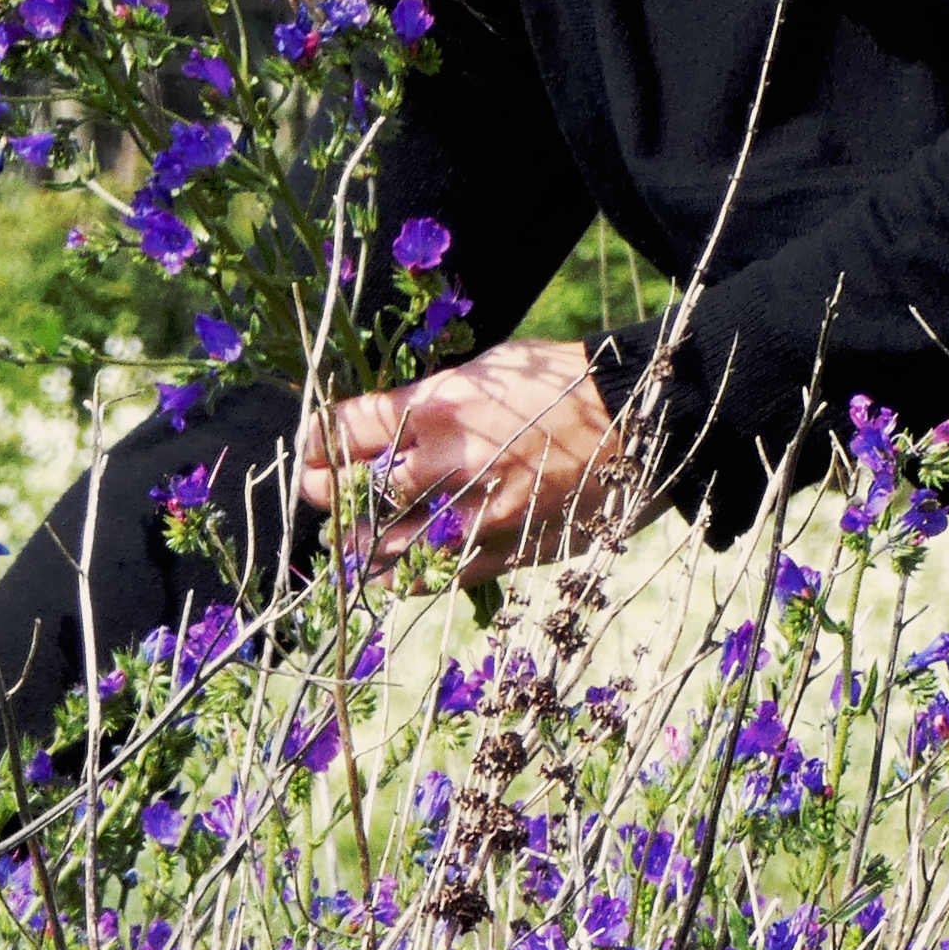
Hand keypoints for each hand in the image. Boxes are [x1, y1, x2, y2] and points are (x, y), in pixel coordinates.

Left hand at [296, 339, 630, 583]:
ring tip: (345, 542)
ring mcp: (476, 513)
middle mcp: (449, 462)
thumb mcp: (488, 371)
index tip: (309, 450)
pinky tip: (388, 575)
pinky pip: (437, 576)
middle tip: (316, 494)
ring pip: (388, 544)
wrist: (639, 420)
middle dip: (325, 494)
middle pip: (356, 491)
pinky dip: (406, 578)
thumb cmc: (564, 383)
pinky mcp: (505, 550)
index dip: (315, 443)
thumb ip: (433, 403)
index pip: (345, 429)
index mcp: (439, 407)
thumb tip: (389, 426)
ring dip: (357, 546)